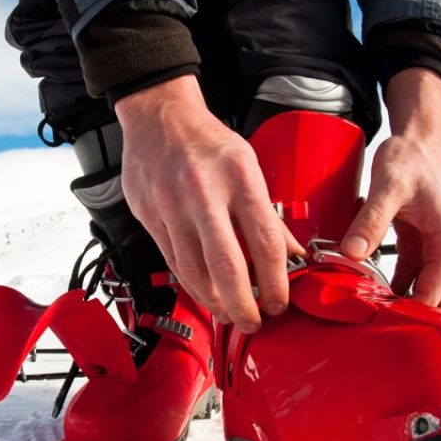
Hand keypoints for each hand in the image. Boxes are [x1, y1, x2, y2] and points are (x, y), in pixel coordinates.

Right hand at [114, 75, 300, 331]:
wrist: (158, 117)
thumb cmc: (207, 142)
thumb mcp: (248, 166)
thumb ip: (267, 214)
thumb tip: (291, 256)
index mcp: (238, 176)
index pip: (265, 242)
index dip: (276, 282)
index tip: (280, 302)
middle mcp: (203, 192)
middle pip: (227, 265)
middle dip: (244, 304)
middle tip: (253, 322)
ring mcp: (171, 206)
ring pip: (194, 271)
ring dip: (214, 301)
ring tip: (229, 314)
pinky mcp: (149, 216)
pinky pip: (173, 262)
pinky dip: (190, 285)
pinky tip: (204, 295)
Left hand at [342, 69, 440, 308]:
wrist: (417, 137)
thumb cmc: (410, 159)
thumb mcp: (388, 188)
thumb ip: (371, 220)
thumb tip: (352, 253)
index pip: (435, 292)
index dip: (413, 314)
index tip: (387, 331)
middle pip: (440, 298)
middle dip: (419, 320)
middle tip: (386, 339)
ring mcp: (434, 246)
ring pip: (426, 288)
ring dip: (407, 306)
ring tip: (378, 328)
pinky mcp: (419, 242)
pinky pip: (411, 275)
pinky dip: (397, 289)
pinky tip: (375, 301)